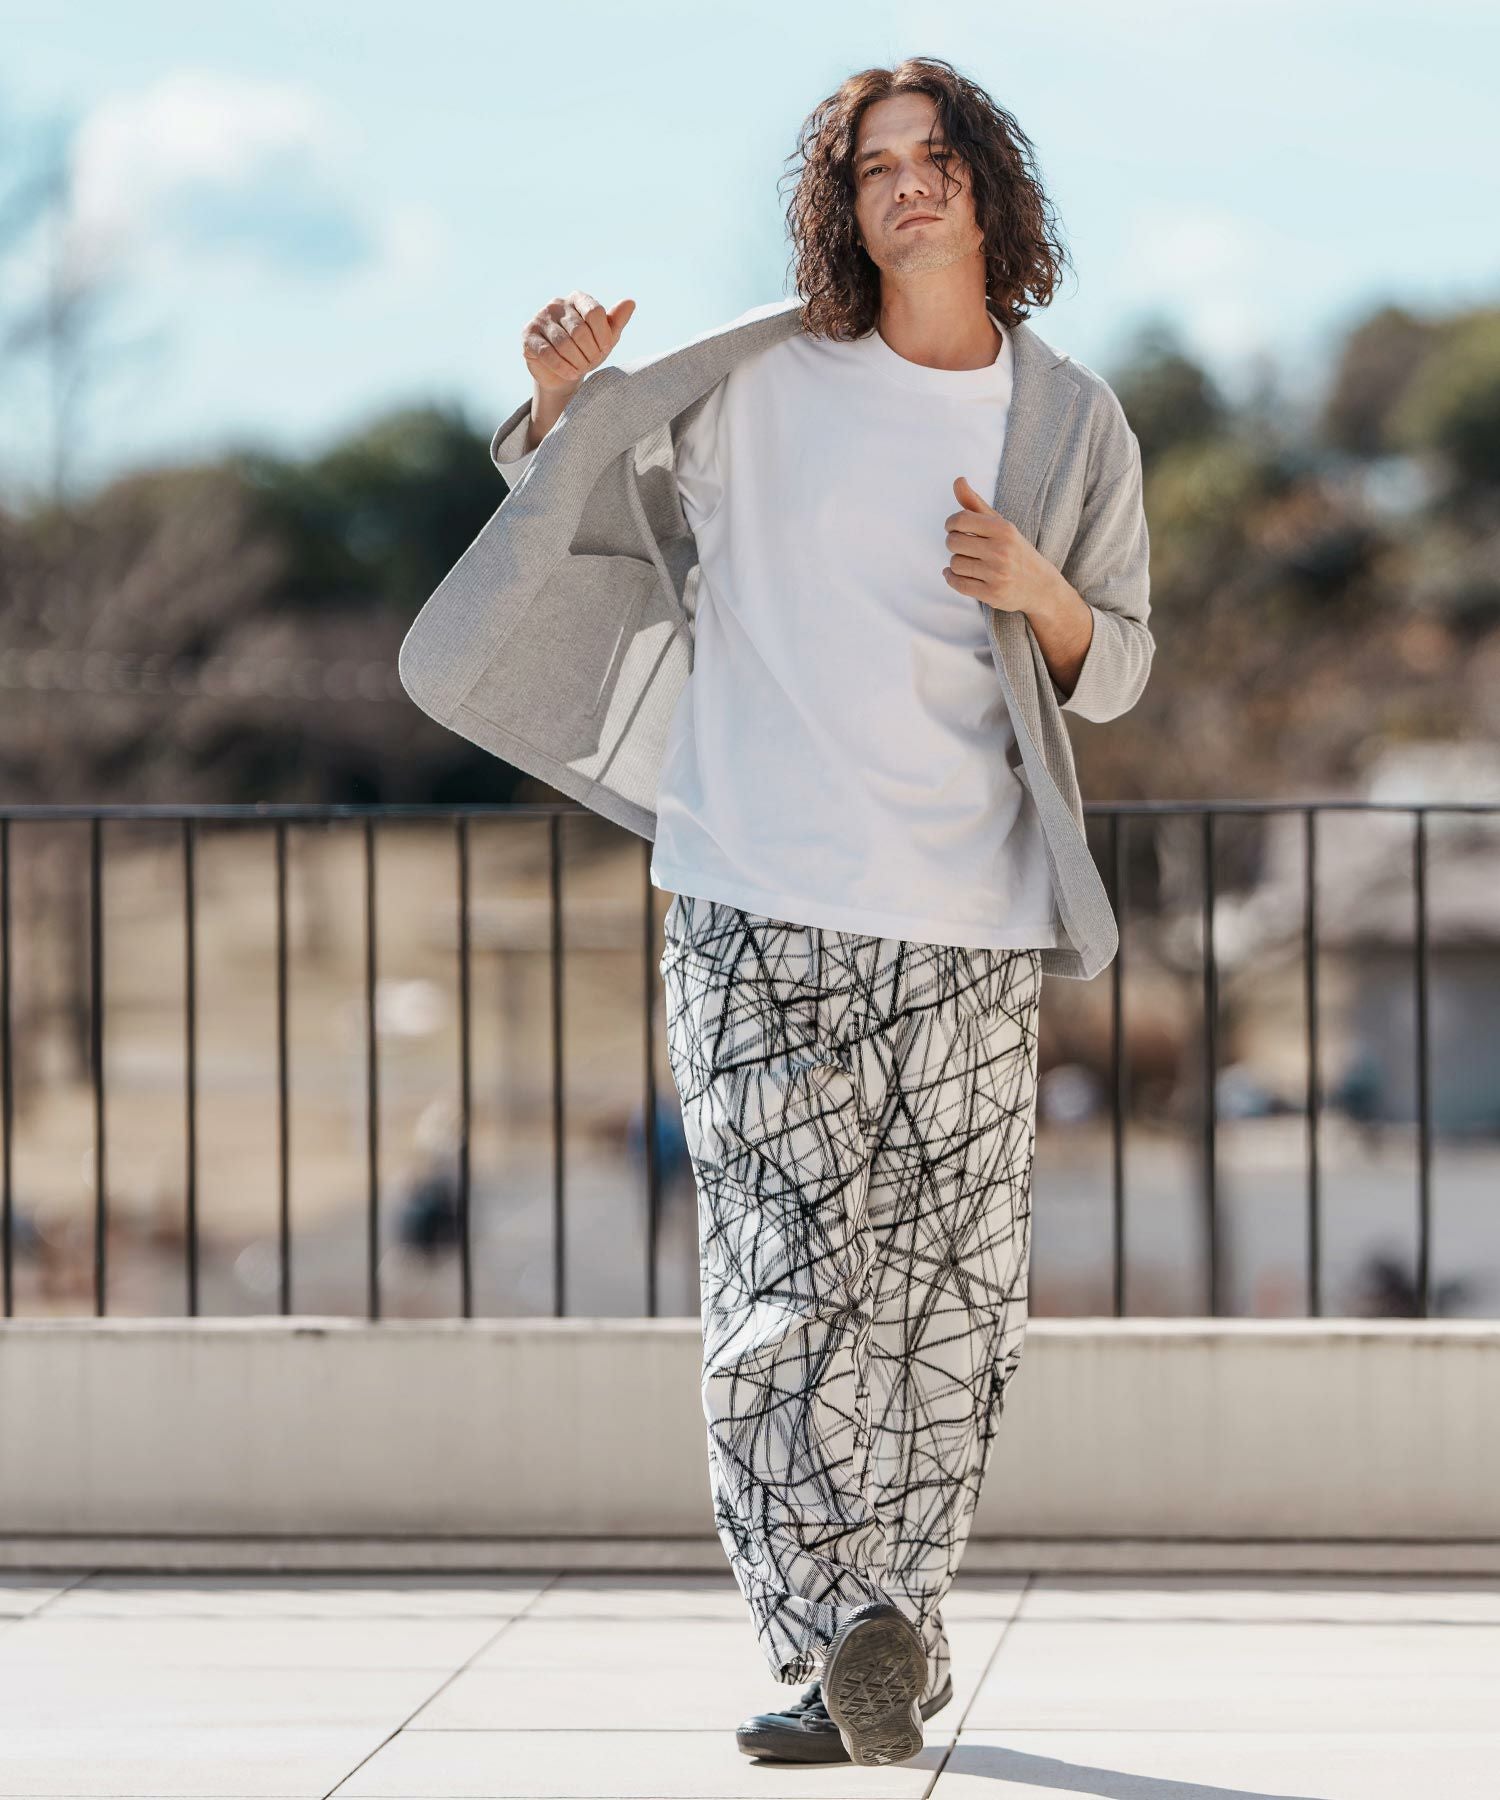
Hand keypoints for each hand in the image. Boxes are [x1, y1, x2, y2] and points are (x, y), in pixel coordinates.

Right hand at [521, 291, 636, 392]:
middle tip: (592, 363)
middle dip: (590, 352)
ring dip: (577, 361)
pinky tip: (570, 374)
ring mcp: (540, 318)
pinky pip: (547, 353)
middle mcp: (556, 304)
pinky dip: (562, 367)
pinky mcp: (528, 336)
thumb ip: (617, 321)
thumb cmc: (587, 351)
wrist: (563, 373)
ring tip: (581, 369)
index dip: (603, 335)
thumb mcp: (605, 338)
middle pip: (580, 330)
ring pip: (564, 343)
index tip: (605, 350)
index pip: (595, 312)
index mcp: (577, 298)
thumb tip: (631, 302)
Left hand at [941, 474, 1064, 614]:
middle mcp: (1001, 551)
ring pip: (955, 564)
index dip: (951, 523)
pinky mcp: (992, 594)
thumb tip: (958, 480)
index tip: (954, 528)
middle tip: (962, 546)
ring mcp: (997, 574)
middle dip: (953, 543)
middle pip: (953, 542)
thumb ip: (975, 503)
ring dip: (956, 563)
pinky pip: (958, 584)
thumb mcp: (1000, 525)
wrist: (1041, 586)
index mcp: (1003, 529)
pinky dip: (951, 579)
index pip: (961, 519)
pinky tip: (955, 575)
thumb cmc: (1016, 551)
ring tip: (969, 562)